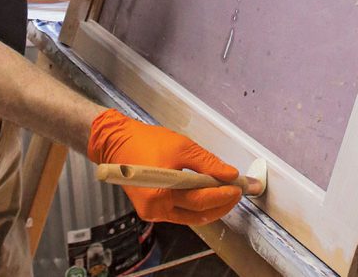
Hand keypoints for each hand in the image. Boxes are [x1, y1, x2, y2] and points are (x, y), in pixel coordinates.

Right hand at [88, 109, 241, 224]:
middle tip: (238, 192)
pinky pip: (179, 211)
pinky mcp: (151, 209)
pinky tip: (207, 193)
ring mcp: (152, 212)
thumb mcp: (181, 146)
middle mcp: (156, 210)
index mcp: (161, 194)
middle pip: (196, 213)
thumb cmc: (147, 141)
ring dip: (210, 206)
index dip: (223, 194)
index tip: (240, 186)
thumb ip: (207, 163)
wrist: (116, 142)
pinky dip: (195, 204)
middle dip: (221, 204)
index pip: (200, 200)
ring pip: (189, 216)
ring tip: (226, 192)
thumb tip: (229, 174)